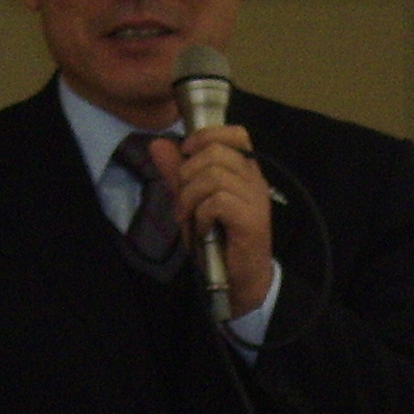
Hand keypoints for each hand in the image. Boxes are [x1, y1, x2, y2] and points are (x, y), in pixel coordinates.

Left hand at [149, 126, 273, 317]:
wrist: (241, 280)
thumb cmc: (218, 240)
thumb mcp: (191, 201)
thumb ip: (177, 172)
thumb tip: (157, 143)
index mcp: (245, 171)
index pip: (235, 133)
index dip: (206, 137)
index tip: (186, 155)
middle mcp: (254, 180)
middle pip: (216, 152)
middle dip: (188, 174)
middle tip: (183, 200)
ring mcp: (255, 199)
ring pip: (214, 176)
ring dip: (190, 197)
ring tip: (189, 217)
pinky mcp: (251, 220)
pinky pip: (217, 202)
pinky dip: (201, 215)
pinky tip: (202, 230)